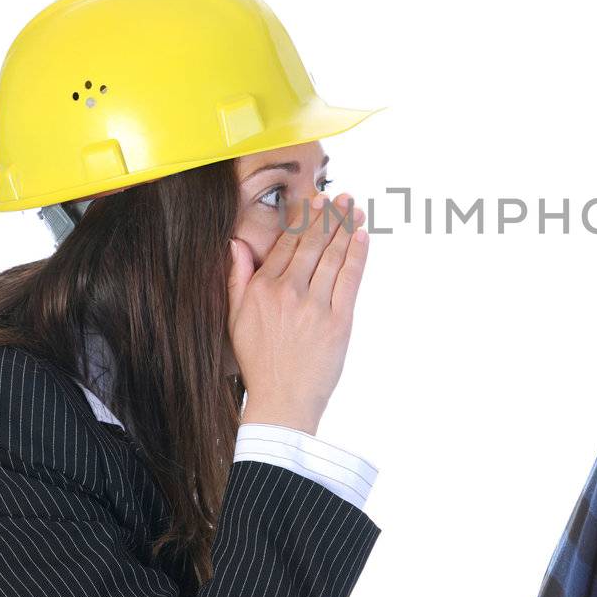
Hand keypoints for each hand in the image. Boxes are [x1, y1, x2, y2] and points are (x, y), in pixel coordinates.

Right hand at [226, 191, 368, 433]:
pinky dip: (357, 254)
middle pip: (312, 243)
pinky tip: (362, 236)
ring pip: (332, 256)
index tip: (315, 201)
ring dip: (346, 228)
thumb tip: (235, 244)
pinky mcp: (338, 321)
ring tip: (355, 209)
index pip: (287, 244)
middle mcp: (287, 292)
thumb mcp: (234, 319)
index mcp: (262, 288)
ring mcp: (314, 305)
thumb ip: (236, 279)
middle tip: (342, 197)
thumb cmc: (259, 362)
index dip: (304, 219)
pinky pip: (349, 278)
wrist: (282, 400)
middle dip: (329, 216)